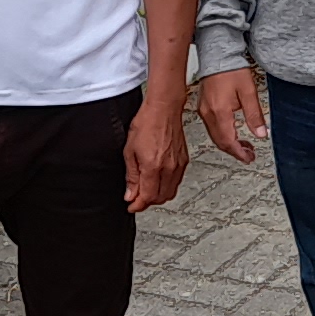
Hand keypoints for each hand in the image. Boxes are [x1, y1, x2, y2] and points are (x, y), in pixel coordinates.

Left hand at [125, 93, 188, 212]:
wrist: (163, 109)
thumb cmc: (146, 123)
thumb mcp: (129, 151)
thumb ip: (131, 176)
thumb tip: (131, 194)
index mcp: (153, 167)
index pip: (147, 197)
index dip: (138, 205)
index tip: (131, 206)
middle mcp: (169, 168)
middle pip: (160, 198)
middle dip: (147, 202)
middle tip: (137, 198)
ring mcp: (178, 165)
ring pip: (170, 192)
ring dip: (158, 195)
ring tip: (147, 189)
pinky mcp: (184, 160)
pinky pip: (176, 182)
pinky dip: (167, 186)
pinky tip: (158, 180)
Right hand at [196, 68, 267, 163]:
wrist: (218, 55)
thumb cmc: (231, 69)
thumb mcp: (249, 92)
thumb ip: (255, 115)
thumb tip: (261, 134)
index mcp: (219, 111)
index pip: (228, 141)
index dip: (239, 153)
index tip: (248, 158)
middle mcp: (208, 113)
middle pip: (220, 142)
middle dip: (234, 151)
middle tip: (249, 154)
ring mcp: (204, 110)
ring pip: (215, 136)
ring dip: (229, 143)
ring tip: (244, 144)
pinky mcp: (203, 106)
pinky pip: (211, 127)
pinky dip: (222, 134)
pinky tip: (232, 132)